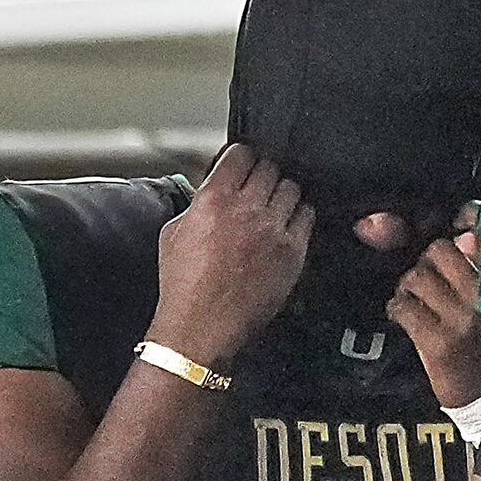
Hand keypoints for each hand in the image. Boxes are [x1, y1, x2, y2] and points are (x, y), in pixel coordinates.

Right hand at [151, 144, 313, 371]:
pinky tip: (286, 225)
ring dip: (282, 193)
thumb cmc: (183, 286)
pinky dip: (298, 216)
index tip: (243, 163)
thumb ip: (198, 204)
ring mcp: (274, 230)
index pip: (241, 154)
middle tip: (257, 186)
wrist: (200, 327)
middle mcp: (247, 210)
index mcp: (214, 200)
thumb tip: (213, 192)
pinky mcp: (293, 252)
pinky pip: (307, 217)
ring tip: (272, 205)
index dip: (242, 156)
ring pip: (292, 188)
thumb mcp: (173, 233)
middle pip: (270, 168)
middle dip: (262, 174)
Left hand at [384, 219, 480, 408]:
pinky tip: (403, 315)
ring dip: (408, 285)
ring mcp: (461, 320)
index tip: (455, 229)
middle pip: (440, 251)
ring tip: (414, 297)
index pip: (480, 237)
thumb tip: (466, 233)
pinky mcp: (438, 343)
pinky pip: (404, 309)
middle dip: (426, 260)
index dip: (461, 227)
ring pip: (417, 278)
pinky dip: (397, 308)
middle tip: (427, 274)